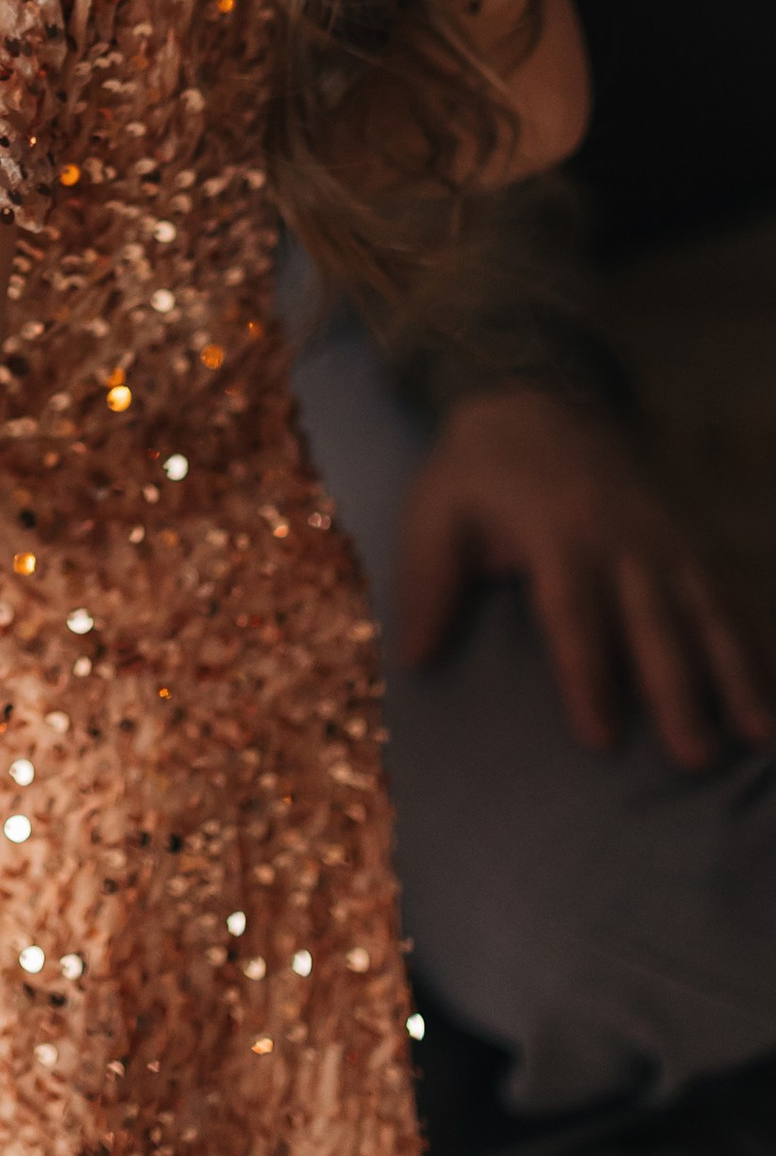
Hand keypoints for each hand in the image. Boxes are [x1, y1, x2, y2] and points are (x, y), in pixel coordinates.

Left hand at [400, 386, 769, 770]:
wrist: (536, 397)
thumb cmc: (476, 472)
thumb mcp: (434, 512)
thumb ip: (428, 583)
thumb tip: (415, 659)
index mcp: (556, 535)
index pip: (574, 617)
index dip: (588, 677)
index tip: (601, 740)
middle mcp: (621, 540)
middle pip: (654, 624)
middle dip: (677, 691)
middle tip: (695, 757)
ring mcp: (664, 539)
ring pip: (706, 612)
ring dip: (735, 672)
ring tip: (758, 734)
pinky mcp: (689, 539)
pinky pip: (729, 592)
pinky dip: (756, 639)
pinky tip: (773, 691)